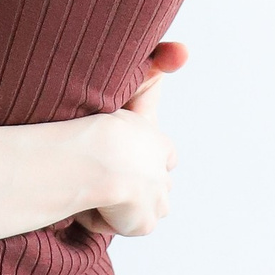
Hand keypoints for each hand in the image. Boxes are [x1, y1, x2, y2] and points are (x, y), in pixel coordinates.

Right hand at [77, 41, 187, 239]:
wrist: (98, 160)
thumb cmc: (104, 123)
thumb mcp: (129, 89)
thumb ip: (154, 69)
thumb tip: (185, 51)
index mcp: (160, 144)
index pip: (165, 154)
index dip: (144, 155)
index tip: (122, 154)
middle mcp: (164, 174)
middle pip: (157, 185)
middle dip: (136, 184)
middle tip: (105, 175)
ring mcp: (157, 201)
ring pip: (143, 207)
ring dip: (122, 203)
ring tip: (95, 188)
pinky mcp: (143, 224)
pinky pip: (121, 224)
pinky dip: (102, 217)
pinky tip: (90, 201)